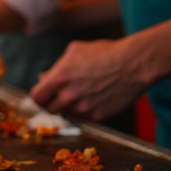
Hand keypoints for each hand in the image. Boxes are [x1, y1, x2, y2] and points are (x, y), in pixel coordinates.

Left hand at [30, 37, 150, 121]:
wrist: (133, 64)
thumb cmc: (103, 53)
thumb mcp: (74, 52)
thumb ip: (56, 68)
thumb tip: (43, 79)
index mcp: (59, 78)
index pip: (37, 97)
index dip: (39, 95)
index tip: (44, 93)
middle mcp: (68, 96)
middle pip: (50, 109)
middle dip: (53, 101)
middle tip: (61, 94)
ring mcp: (83, 108)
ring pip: (66, 114)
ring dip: (68, 106)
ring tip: (80, 93)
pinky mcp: (97, 116)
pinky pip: (83, 117)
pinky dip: (84, 111)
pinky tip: (93, 98)